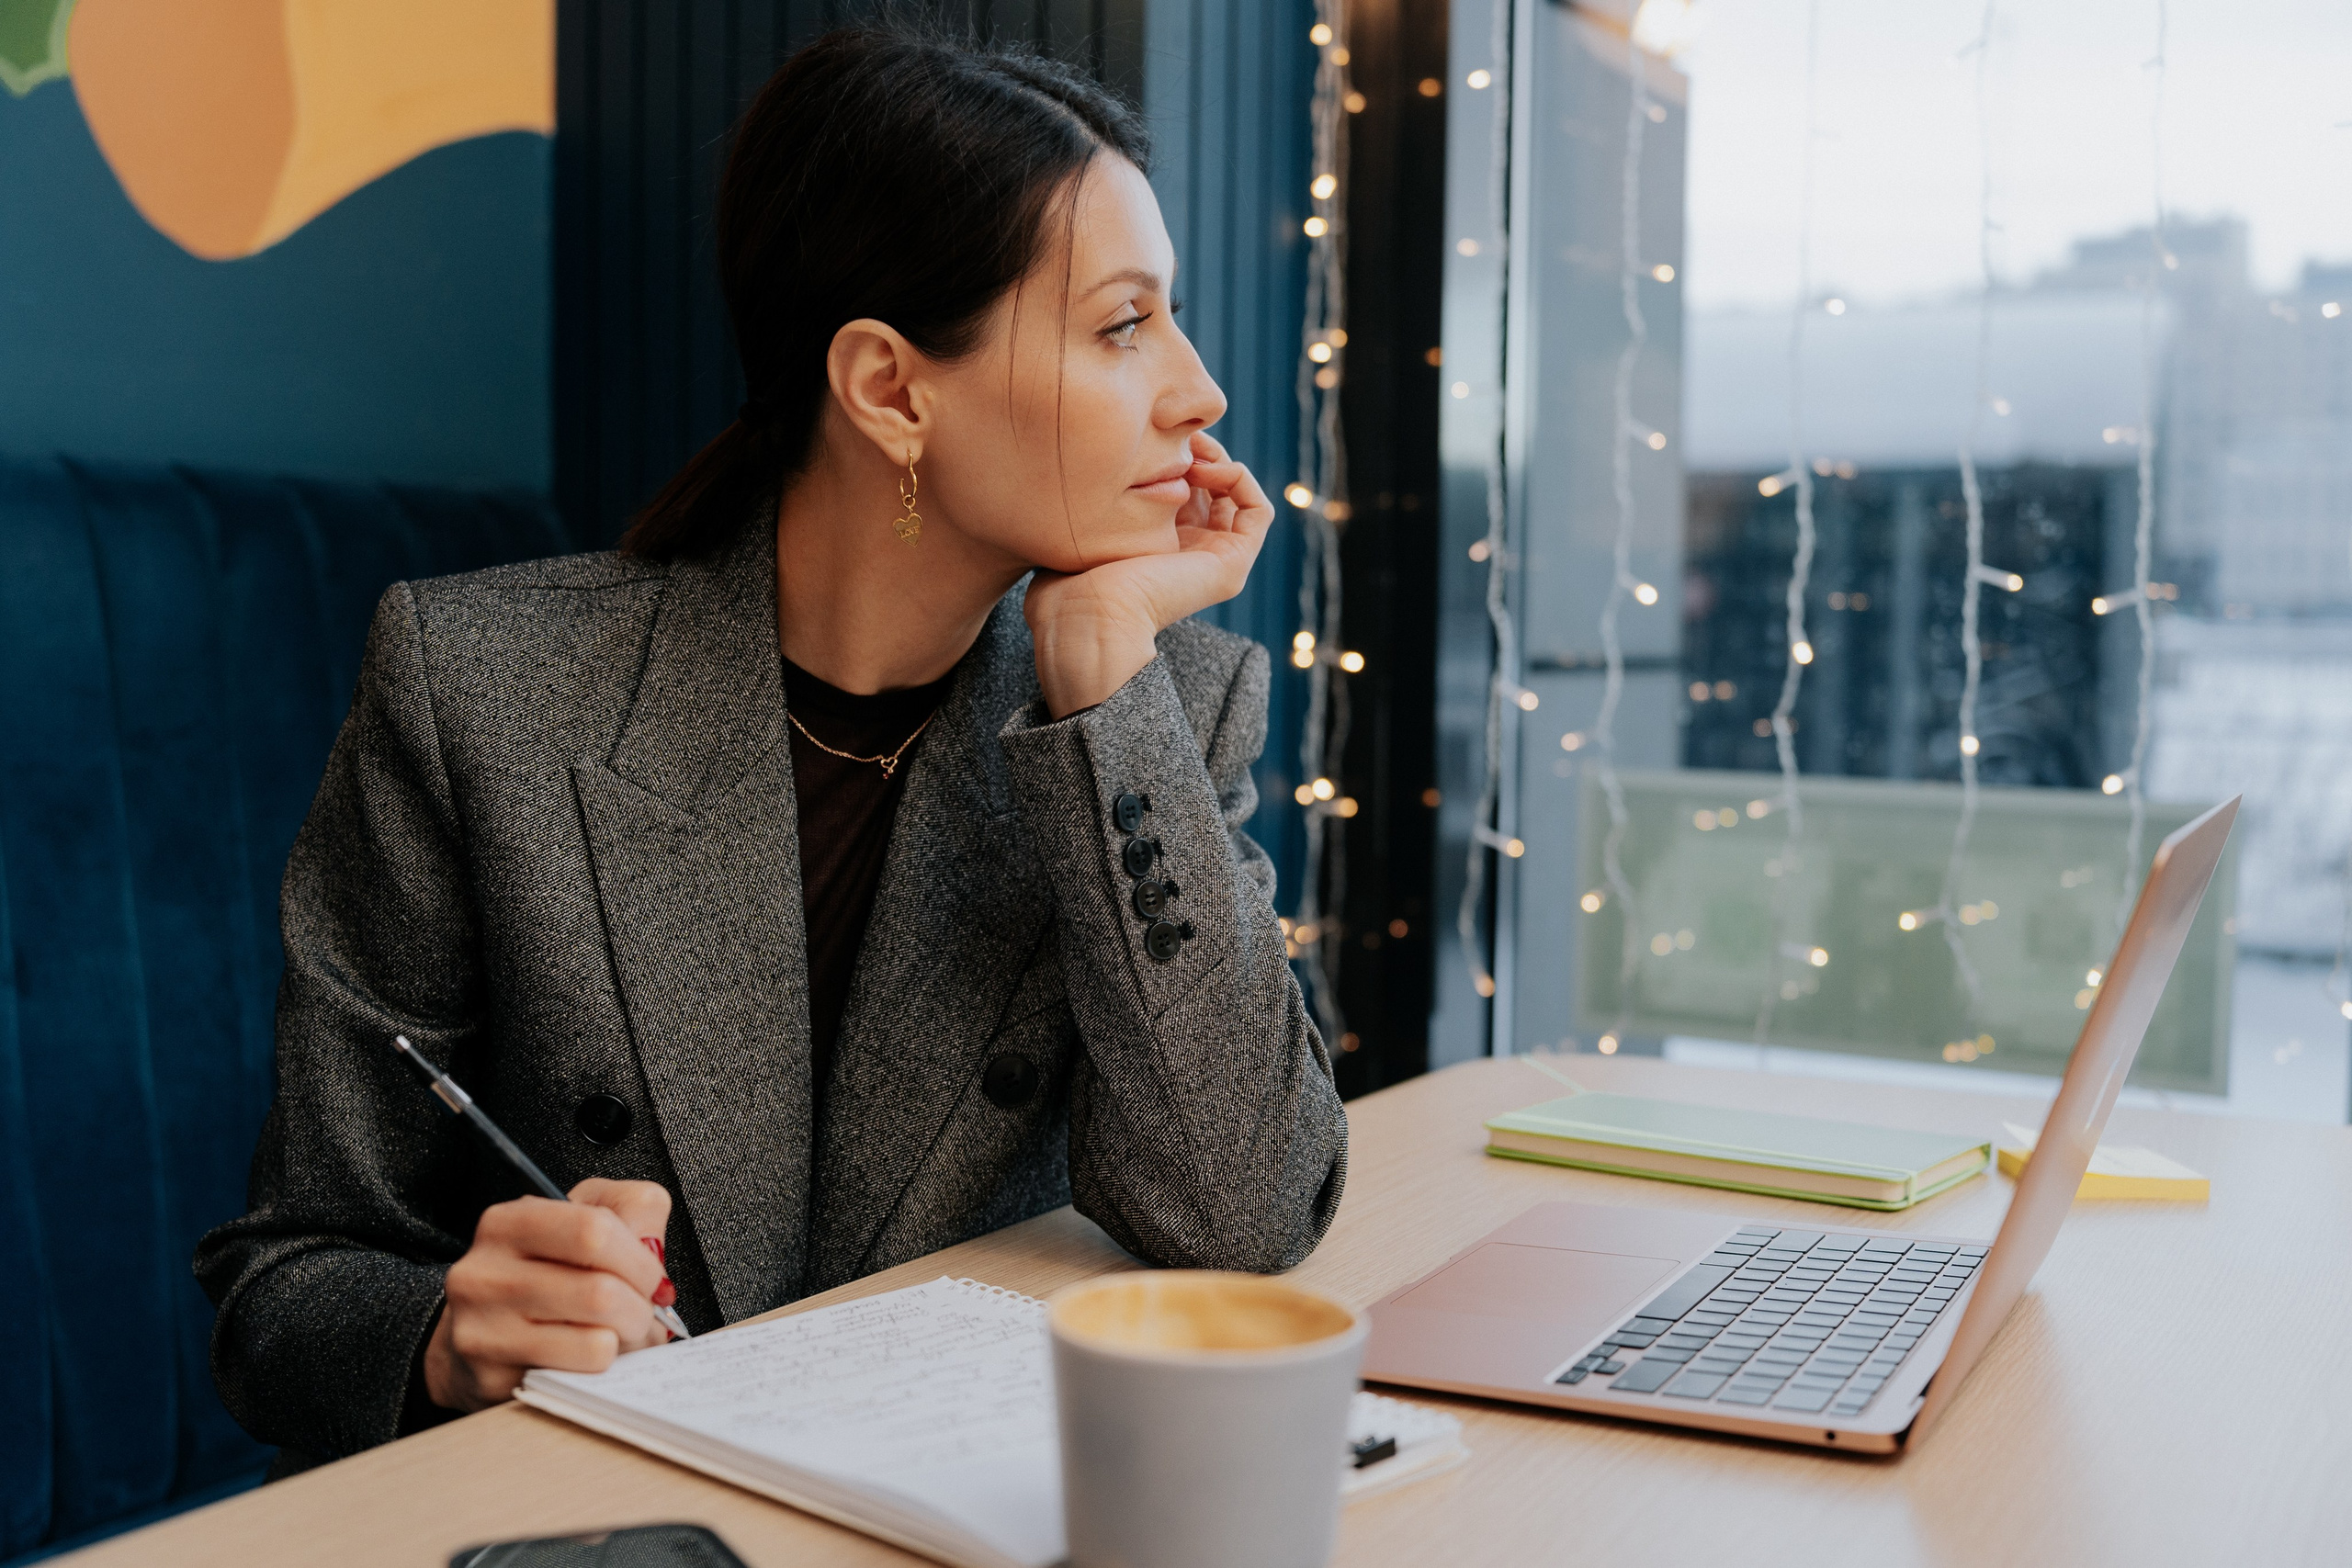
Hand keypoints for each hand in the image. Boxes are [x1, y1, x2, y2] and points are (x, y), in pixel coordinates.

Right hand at [423, 1178, 675, 1412]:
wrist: (482, 1334)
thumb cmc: (546, 1269)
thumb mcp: (587, 1216)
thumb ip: (635, 1209)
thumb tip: (652, 1249)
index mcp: (508, 1223)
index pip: (594, 1230)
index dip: (639, 1259)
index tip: (649, 1275)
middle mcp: (483, 1274)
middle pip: (601, 1293)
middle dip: (640, 1307)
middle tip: (640, 1311)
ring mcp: (482, 1331)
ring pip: (596, 1341)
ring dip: (627, 1340)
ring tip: (619, 1332)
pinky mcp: (492, 1379)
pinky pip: (580, 1377)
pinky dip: (602, 1367)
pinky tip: (588, 1355)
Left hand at [1025, 430, 1274, 717]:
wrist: (1088, 615)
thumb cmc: (1070, 580)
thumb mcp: (1086, 529)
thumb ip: (1103, 500)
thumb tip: (1106, 463)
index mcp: (1157, 547)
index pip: (1182, 491)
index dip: (1173, 457)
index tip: (1150, 437)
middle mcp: (1190, 554)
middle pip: (1211, 489)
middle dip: (1199, 453)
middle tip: (1176, 435)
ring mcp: (1215, 562)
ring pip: (1236, 496)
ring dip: (1220, 461)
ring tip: (1191, 450)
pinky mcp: (1232, 565)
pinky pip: (1258, 512)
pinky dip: (1239, 479)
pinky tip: (1205, 468)